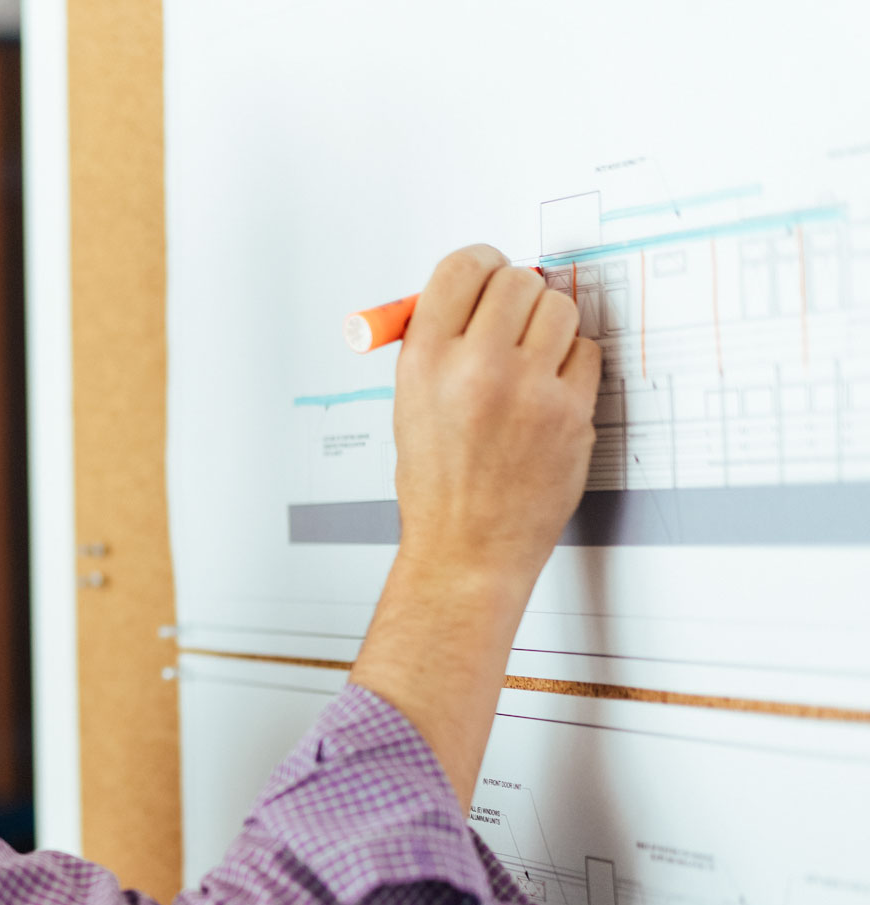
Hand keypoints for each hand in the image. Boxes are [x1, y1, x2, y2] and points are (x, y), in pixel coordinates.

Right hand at [348, 245, 600, 809]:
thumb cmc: (438, 484)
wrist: (467, 549)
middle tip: (512, 317)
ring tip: (531, 358)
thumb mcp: (410, 404)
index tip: (488, 272)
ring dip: (550, 324)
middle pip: (518, 280)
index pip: (462, 268)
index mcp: (425, 361)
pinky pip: (587, 354)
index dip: (480, 263)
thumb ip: (436, 343)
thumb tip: (469, 293)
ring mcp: (529, 391)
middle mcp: (476, 368)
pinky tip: (549, 393)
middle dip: (518, 292)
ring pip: (561, 310)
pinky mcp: (571, 413)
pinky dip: (572, 365)